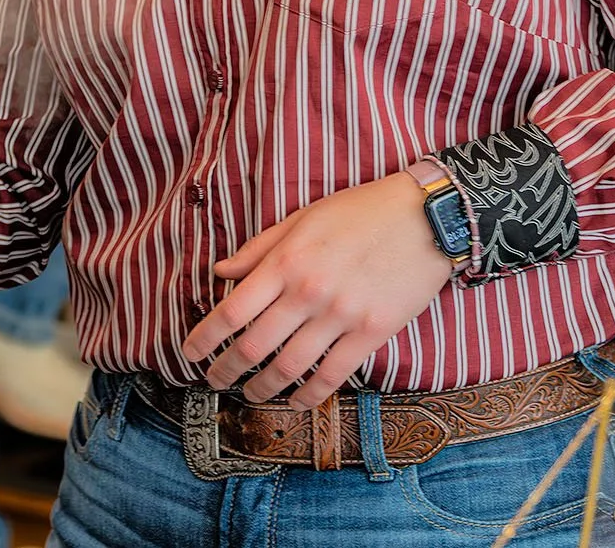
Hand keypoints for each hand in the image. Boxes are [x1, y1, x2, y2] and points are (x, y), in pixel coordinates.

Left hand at [178, 173, 455, 409]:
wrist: (426, 218)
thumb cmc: (359, 212)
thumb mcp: (301, 218)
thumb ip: (258, 249)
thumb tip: (220, 271)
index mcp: (286, 261)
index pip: (232, 310)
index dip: (204, 337)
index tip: (189, 353)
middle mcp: (308, 292)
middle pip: (254, 345)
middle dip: (226, 369)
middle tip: (213, 381)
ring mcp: (341, 315)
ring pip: (290, 367)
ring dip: (262, 388)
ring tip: (249, 395)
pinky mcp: (372, 333)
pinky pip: (333, 374)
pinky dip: (309, 394)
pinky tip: (295, 401)